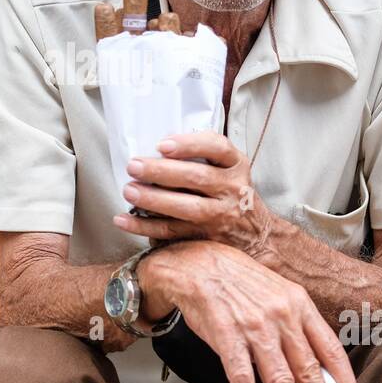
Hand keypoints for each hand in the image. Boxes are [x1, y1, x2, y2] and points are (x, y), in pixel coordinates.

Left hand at [114, 131, 277, 256]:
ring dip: (153, 199)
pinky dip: (145, 227)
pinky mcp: (206, 237)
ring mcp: (221, 215)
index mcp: (236, 164)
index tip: (162, 145)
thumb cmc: (233, 194)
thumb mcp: (230, 168)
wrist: (258, 235)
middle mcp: (232, 188)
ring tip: (129, 191)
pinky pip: (173, 231)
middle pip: (197, 177)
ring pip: (186, 207)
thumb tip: (158, 146)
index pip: (217, 147)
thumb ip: (203, 155)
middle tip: (133, 166)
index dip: (189, 145)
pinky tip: (123, 220)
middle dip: (161, 171)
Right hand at [139, 239, 356, 382]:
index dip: (343, 379)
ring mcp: (255, 327)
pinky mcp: (227, 336)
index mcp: (299, 305)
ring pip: (279, 381)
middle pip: (309, 371)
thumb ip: (298, 326)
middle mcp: (281, 317)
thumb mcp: (279, 293)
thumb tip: (316, 364)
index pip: (330, 348)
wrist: (198, 263)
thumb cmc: (240, 281)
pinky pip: (242, 378)